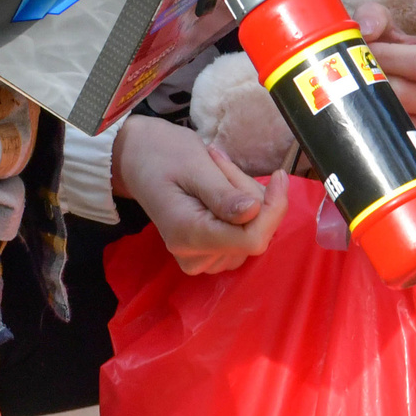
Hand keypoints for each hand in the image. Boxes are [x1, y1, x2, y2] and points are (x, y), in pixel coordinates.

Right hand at [113, 115, 289, 273]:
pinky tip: (221, 189)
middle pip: (254, 235)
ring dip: (246, 201)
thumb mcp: (194, 165)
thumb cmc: (163, 155)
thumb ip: (223, 194)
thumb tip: (253, 213)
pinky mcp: (208, 255)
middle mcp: (194, 256)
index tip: (278, 176)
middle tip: (223, 163)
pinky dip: (241, 211)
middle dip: (252, 197)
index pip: (251, 239)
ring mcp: (201, 260)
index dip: (273, 210)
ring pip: (252, 235)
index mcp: (188, 235)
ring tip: (216, 173)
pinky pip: (243, 237)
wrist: (137, 160)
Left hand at [358, 3, 415, 150]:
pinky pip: (392, 140)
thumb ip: (375, 17)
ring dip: (366, 105)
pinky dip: (370, 127)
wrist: (397, 91)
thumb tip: (366, 31)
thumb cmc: (392, 57)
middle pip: (404, 93)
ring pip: (395, 118)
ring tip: (349, 92)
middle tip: (345, 74)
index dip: (387, 56)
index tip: (360, 51)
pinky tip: (358, 115)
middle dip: (369, 81)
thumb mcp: (387, 31)